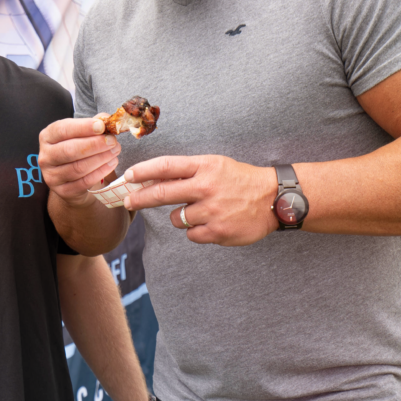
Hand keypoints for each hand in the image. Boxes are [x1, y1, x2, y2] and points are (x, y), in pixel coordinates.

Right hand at [39, 116, 121, 205]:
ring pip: (78, 167)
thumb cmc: (77, 150)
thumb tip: (107, 119)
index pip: (62, 129)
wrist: (72, 180)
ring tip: (115, 151)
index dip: (83, 127)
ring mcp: (52, 176)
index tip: (102, 126)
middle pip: (70, 150)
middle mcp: (45, 156)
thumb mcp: (82, 134)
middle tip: (112, 141)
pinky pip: (84, 182)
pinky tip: (111, 163)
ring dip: (100, 158)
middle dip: (94, 145)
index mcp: (47, 137)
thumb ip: (94, 124)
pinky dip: (101, 172)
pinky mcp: (63, 191)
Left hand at [122, 155, 278, 245]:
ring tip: (203, 210)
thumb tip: (153, 179)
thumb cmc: (239, 180)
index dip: (143, 171)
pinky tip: (212, 222)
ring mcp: (211, 210)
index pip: (165, 166)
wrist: (273, 199)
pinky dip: (197, 231)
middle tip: (128, 202)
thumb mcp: (215, 166)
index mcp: (204, 166)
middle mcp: (206, 187)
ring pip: (176, 218)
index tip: (128, 176)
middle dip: (139, 199)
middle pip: (162, 193)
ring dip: (182, 216)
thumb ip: (187, 172)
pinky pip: (191, 235)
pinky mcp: (217, 231)